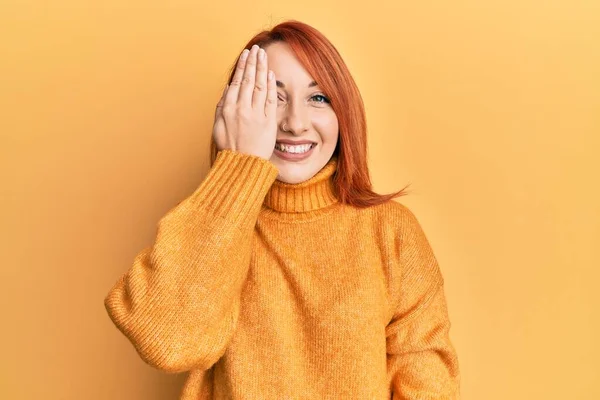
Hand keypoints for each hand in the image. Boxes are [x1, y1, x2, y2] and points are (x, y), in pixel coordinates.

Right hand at [212, 44, 277, 160]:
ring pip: (260, 86)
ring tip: (264, 55)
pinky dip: (271, 86)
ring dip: (262, 68)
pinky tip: (272, 74)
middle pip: (249, 79)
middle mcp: (242, 108)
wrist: (241, 165)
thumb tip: (227, 91)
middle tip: (257, 49)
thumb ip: (221, 108)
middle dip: (253, 62)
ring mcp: (256, 114)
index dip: (242, 66)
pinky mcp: (268, 122)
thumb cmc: (230, 149)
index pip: (237, 81)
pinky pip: (270, 100)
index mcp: (228, 108)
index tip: (246, 55)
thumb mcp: (218, 127)